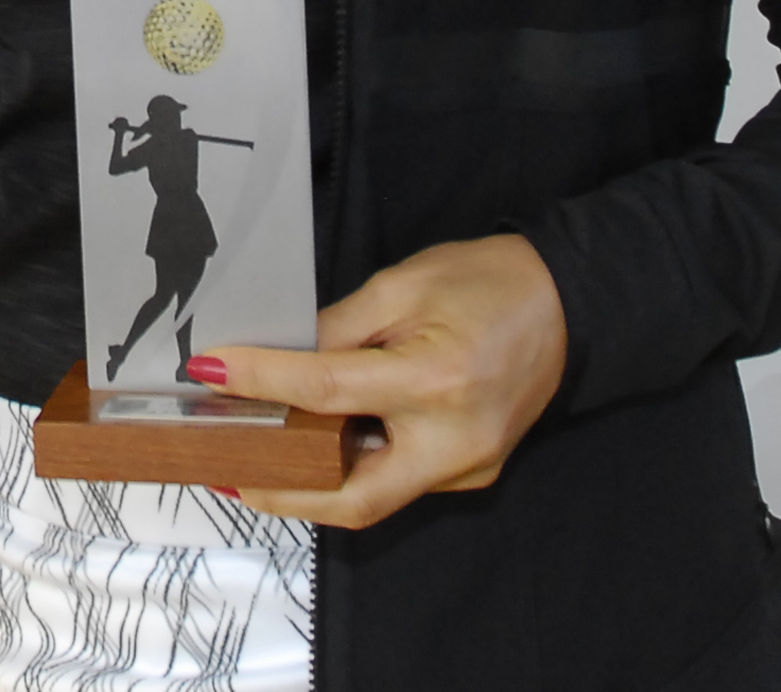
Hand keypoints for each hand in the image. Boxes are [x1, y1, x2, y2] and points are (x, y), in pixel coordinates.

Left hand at [199, 233, 565, 528]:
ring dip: (312, 485)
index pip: (326, 391)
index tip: (210, 370)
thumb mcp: (403, 286)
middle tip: (226, 468)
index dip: (260, 381)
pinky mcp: (473, 471)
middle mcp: (454, 439)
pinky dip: (354, 470)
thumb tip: (279, 356)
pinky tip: (320, 448)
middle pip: (351, 497)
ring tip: (259, 458)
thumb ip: (338, 328)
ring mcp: (468, 465)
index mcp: (435, 381)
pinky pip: (401, 482)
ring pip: (373, 497)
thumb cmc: (489, 283)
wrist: (569, 303)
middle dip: (282, 492)